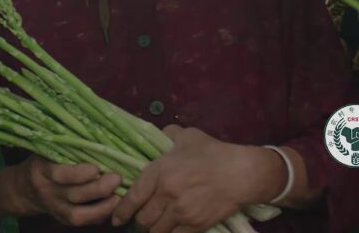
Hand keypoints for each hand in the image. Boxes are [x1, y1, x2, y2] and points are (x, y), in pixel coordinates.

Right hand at [14, 157, 120, 225]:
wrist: (23, 189)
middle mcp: (47, 192)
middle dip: (98, 189)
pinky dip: (100, 215)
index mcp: (41, 170)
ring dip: (102, 207)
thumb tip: (97, 142)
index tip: (96, 168)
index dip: (79, 173)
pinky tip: (114, 206)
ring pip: (79, 214)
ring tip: (120, 197)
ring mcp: (55, 209)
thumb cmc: (42, 163)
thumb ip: (66, 148)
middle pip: (73, 195)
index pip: (59, 174)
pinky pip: (83, 222)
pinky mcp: (63, 220)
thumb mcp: (46, 151)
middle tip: (117, 179)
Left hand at [111, 126, 279, 232]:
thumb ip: (169, 135)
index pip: (133, 197)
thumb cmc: (214, 152)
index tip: (116, 218)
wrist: (242, 173)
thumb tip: (161, 134)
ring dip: (153, 229)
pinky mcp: (196, 225)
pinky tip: (170, 229)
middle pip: (142, 219)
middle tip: (138, 220)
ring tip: (153, 226)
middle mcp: (167, 194)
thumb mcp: (188, 136)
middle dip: (137, 221)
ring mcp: (181, 213)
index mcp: (160, 172)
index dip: (121, 211)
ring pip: (156, 231)